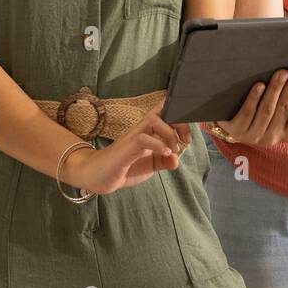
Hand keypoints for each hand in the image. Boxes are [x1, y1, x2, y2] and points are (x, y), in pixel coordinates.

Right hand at [69, 98, 190, 194]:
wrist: (98, 176)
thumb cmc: (124, 167)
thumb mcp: (150, 166)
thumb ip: (164, 162)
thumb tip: (177, 159)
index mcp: (149, 131)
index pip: (165, 112)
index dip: (180, 115)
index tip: (188, 133)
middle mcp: (141, 129)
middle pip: (163, 111)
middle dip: (179, 122)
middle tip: (186, 140)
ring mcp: (133, 136)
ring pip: (153, 120)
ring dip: (169, 134)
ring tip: (173, 150)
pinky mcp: (126, 148)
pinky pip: (143, 139)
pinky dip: (158, 145)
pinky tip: (165, 155)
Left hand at [209, 65, 287, 146]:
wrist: (227, 127)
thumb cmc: (257, 112)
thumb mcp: (275, 112)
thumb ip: (286, 100)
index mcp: (287, 132)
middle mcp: (272, 137)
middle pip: (285, 108)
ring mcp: (253, 135)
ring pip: (267, 110)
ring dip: (276, 90)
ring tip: (281, 73)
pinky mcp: (236, 131)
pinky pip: (247, 113)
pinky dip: (254, 98)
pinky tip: (259, 85)